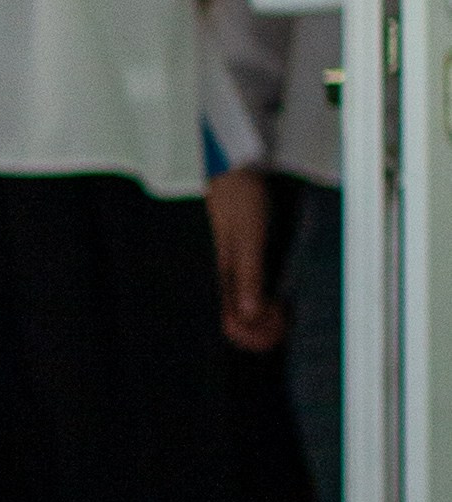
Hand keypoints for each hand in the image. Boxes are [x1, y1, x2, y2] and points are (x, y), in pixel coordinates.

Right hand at [207, 164, 284, 352]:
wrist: (231, 167)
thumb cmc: (238, 197)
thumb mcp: (248, 238)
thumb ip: (249, 276)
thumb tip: (251, 316)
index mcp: (218, 274)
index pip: (231, 325)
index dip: (256, 334)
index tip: (278, 320)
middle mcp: (219, 277)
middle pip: (235, 323)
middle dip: (261, 330)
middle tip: (282, 315)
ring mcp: (226, 270)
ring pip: (240, 312)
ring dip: (262, 318)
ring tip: (280, 307)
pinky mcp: (234, 262)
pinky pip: (243, 296)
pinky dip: (260, 304)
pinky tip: (273, 296)